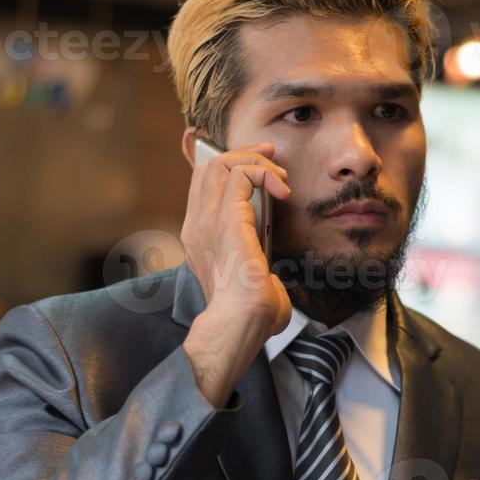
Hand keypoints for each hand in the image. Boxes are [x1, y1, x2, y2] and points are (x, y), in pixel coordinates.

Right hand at [180, 142, 292, 405]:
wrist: (240, 325)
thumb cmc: (249, 317)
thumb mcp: (251, 286)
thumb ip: (256, 274)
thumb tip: (270, 280)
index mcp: (200, 239)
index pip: (203, 188)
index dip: (229, 170)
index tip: (259, 169)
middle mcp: (197, 226)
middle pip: (207, 168)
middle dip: (242, 155)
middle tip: (270, 159)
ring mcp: (208, 221)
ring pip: (220, 164)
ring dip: (253, 162)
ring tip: (279, 177)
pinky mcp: (228, 219)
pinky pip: (241, 175)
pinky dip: (264, 174)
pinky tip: (282, 191)